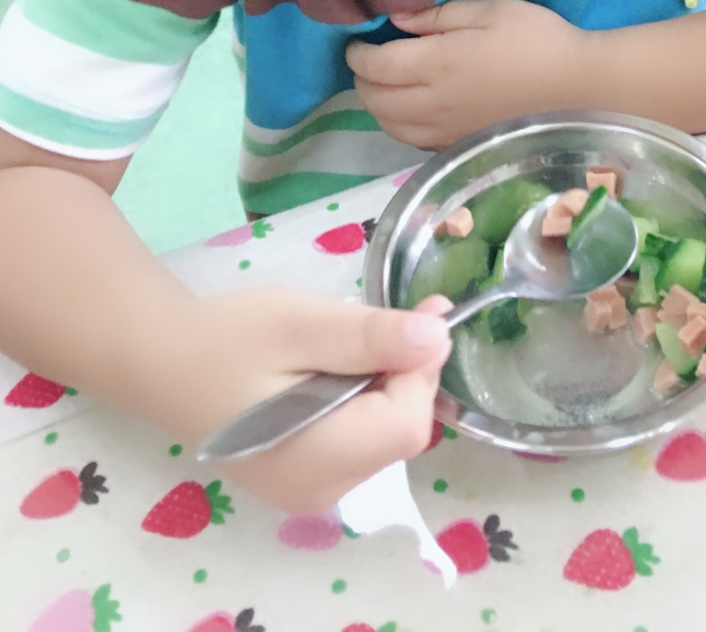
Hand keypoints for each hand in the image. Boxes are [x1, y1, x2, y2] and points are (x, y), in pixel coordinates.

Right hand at [171, 287, 452, 513]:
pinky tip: (337, 370)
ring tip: (352, 343)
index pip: (408, 422)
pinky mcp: (307, 481)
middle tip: (390, 317)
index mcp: (317, 459)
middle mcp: (320, 492)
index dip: (422, 368)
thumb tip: (438, 338)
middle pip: (402, 433)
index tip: (419, 314)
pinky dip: (365, 401)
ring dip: (388, 384)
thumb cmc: (228, 338)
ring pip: (386, 436)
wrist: (164, 362)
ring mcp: (312, 493)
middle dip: (408, 373)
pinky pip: (362, 441)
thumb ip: (369, 336)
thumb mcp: (300, 322)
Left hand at [347, 0, 590, 148]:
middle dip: (363, 80)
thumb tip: (397, 22)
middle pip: (373, 100)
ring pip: (390, 127)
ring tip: (388, 86)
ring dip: (378, 106)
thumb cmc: (537, 40)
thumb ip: (438, 16)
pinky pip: (413, 142)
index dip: (357, 54)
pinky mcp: (460, 146)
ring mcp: (445, 131)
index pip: (373, 67)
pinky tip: (415, 109)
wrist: (579, 89)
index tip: (359, 41)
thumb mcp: (489, 10)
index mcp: (436, 64)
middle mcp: (432, 104)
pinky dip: (401, 125)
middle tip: (371, 60)